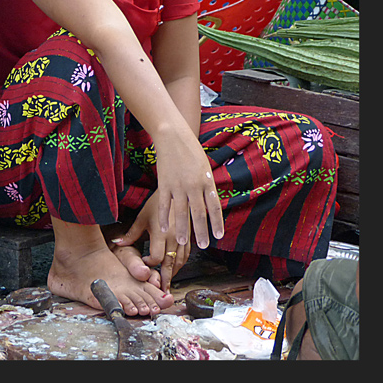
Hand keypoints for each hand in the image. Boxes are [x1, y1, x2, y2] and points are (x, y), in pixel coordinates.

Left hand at [112, 195, 190, 292]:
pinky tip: (176, 269)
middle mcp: (174, 238)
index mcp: (160, 233)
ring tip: (168, 284)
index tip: (145, 265)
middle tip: (161, 292)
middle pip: (170, 264)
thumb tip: (116, 243)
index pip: (156, 257)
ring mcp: (183, 238)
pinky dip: (180, 264)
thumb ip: (131, 234)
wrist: (177, 192)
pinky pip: (186, 255)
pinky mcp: (189, 237)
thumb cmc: (157, 203)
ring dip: (174, 273)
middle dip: (165, 279)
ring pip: (180, 262)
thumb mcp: (142, 217)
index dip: (150, 264)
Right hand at [152, 132, 224, 251]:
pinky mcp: (164, 184)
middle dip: (202, 232)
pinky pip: (164, 204)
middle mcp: (193, 186)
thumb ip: (207, 185)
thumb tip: (210, 203)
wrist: (173, 136)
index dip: (217, 223)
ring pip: (181, 212)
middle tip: (204, 246)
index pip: (214, 207)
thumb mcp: (204, 167)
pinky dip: (163, 217)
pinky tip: (163, 227)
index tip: (219, 236)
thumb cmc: (191, 150)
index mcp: (206, 181)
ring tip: (183, 241)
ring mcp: (178, 186)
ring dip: (182, 229)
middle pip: (199, 214)